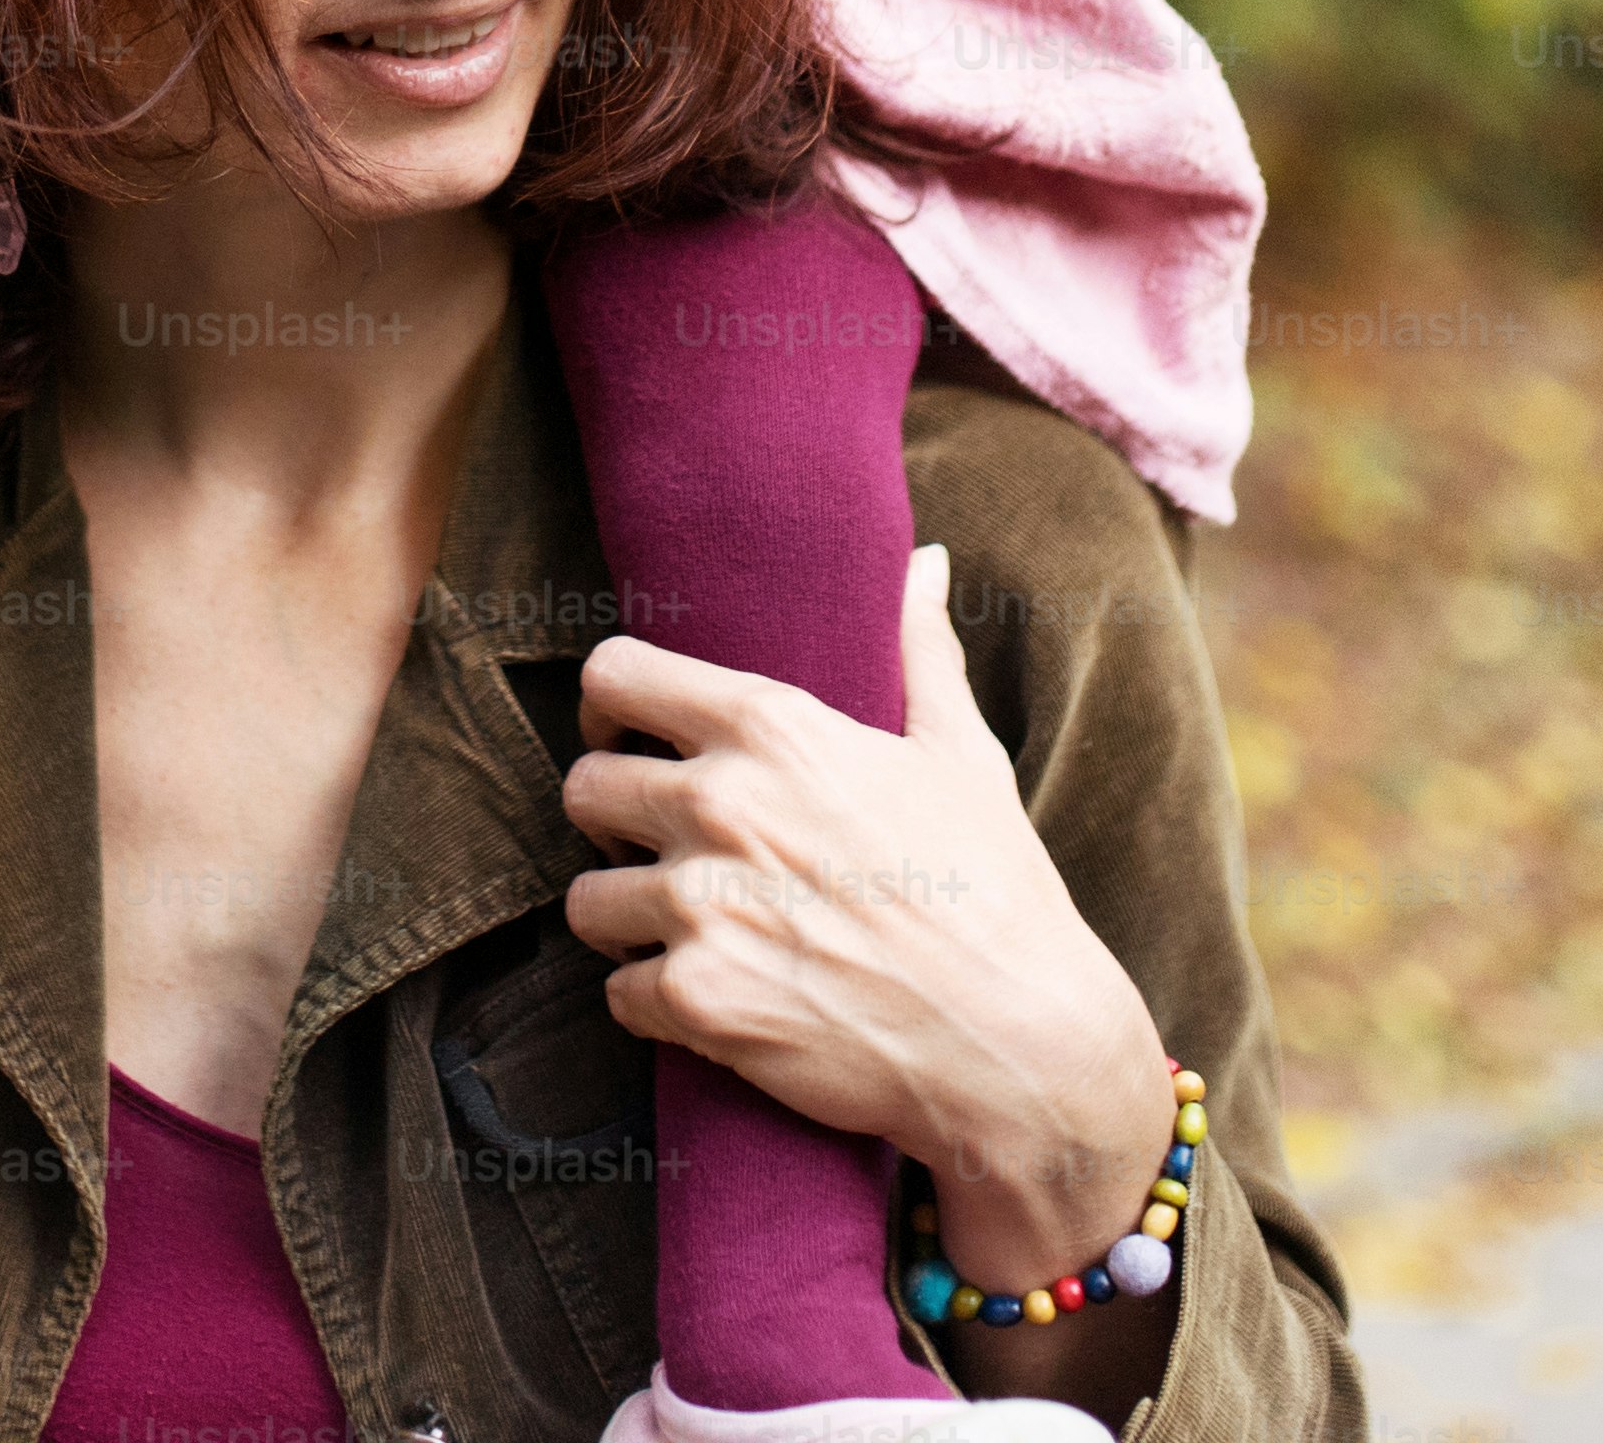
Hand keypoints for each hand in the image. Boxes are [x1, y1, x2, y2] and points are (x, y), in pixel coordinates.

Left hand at [560, 542, 1171, 1286]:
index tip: (630, 736)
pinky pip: (617, 994)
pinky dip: (655, 1003)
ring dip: (627, 920)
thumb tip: (924, 559)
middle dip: (613, 822)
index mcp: (773, 728)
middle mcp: (720, 805)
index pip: (613, 675)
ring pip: (585, 900)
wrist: (1021, 1042)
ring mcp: (702, 905)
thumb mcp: (963, 754)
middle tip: (661, 849)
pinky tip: (714, 998)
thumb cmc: (997, 891)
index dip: (609, 707)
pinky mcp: (698, 999)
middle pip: (581, 788)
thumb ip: (921, 649)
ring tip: (687, 930)